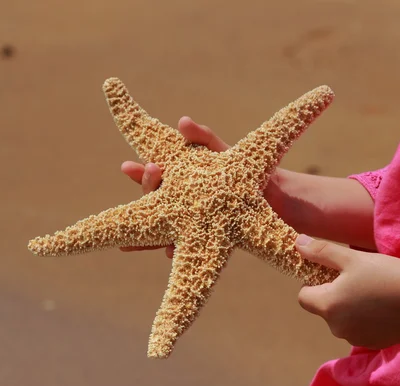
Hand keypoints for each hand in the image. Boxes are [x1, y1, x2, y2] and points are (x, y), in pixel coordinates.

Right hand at [119, 116, 229, 256]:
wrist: (273, 202)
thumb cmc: (243, 174)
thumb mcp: (224, 154)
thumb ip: (204, 139)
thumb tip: (183, 121)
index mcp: (181, 180)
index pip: (155, 177)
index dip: (140, 173)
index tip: (126, 166)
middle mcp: (181, 204)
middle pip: (154, 202)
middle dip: (146, 192)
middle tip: (149, 175)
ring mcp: (189, 224)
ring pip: (162, 228)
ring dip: (147, 228)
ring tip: (136, 219)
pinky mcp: (205, 241)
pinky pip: (182, 248)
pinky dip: (172, 249)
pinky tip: (168, 250)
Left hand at [295, 234, 399, 348]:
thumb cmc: (386, 274)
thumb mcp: (351, 258)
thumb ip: (321, 252)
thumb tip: (298, 244)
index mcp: (328, 306)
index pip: (303, 296)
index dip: (313, 283)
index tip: (332, 273)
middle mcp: (336, 328)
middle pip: (324, 308)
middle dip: (333, 294)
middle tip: (356, 278)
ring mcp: (355, 339)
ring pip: (342, 319)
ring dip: (349, 307)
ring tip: (372, 291)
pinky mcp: (373, 343)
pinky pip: (359, 328)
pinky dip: (365, 318)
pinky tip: (384, 306)